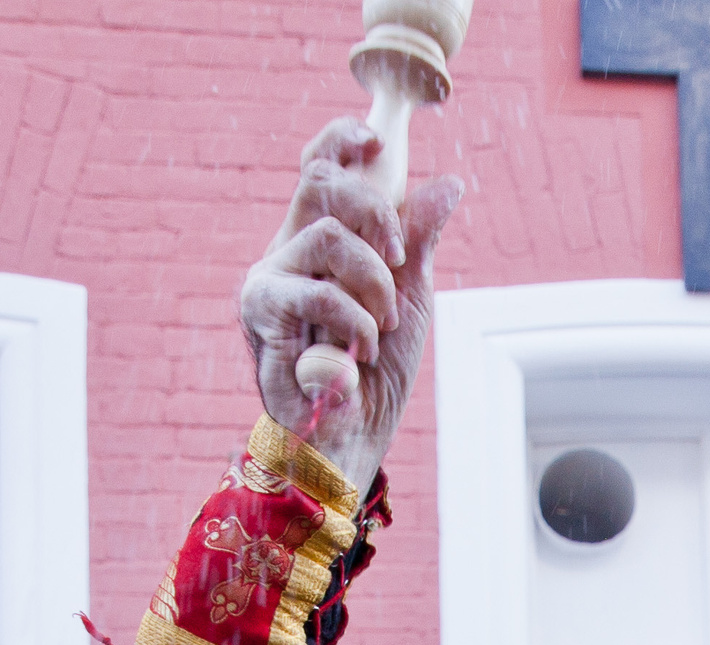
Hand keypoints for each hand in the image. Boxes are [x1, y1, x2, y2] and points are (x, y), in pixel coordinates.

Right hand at [239, 119, 463, 497]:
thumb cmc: (375, 377)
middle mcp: (286, 252)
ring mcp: (269, 279)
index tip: (375, 140)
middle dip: (376, 214)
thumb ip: (419, 241)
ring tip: (380, 328)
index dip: (341, 142)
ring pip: (328, 236)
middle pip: (321, 183)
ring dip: (373, 282)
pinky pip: (320, 291)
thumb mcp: (409, 300)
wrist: (352, 440)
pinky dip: (354, 321)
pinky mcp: (262, 312)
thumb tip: (447, 183)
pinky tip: (357, 353)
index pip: (318, 169)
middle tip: (400, 261)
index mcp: (317, 242)